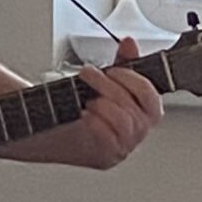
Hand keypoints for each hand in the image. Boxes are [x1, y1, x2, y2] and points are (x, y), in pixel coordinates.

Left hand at [60, 37, 162, 169]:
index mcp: (143, 114)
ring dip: (104, 104)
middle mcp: (136, 134)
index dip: (135, 81)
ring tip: (86, 97)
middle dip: (111, 87)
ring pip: (125, 124)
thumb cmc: (80, 107)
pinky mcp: (105, 158)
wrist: (49, 133)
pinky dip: (97, 122)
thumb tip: (130, 43)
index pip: (153, 100)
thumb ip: (121, 63)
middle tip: (90, 74)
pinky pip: (109, 139)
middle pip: (138, 111)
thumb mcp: (103, 81)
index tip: (114, 69)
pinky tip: (84, 114)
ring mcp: (123, 148)